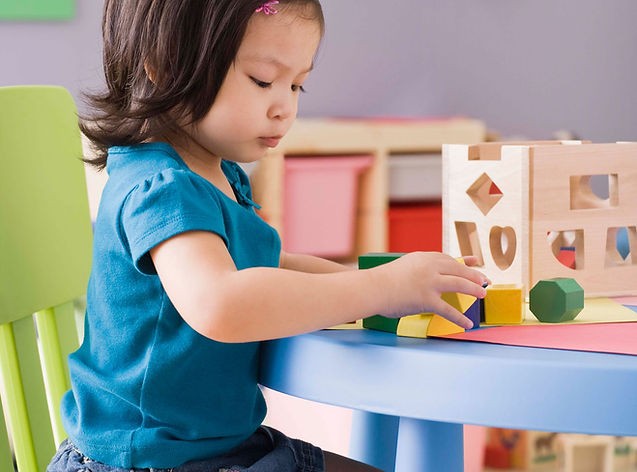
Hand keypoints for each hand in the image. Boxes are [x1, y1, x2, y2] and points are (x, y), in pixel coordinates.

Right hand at [372, 252, 488, 328]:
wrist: (372, 288)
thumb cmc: (382, 281)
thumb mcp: (403, 267)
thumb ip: (417, 270)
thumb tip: (427, 279)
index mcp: (424, 258)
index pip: (448, 258)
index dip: (464, 262)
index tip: (475, 262)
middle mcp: (430, 267)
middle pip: (458, 269)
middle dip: (474, 275)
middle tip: (485, 280)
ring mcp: (430, 282)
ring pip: (460, 284)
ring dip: (474, 290)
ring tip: (483, 294)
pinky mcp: (427, 299)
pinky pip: (448, 310)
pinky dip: (459, 318)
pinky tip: (468, 324)